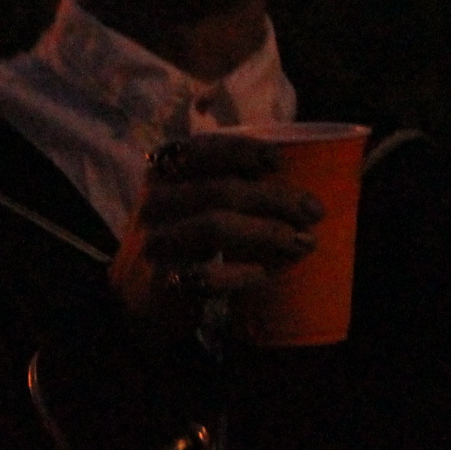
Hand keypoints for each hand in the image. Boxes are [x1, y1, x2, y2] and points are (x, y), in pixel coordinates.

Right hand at [108, 134, 321, 329]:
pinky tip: (265, 275)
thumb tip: (294, 186)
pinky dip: (241, 273)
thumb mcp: (191, 203)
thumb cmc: (181, 241)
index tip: (278, 161)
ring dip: (268, 233)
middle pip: (220, 190)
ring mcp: (154, 242)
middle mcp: (154, 202)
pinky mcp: (159, 282)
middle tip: (314, 211)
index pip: (201, 149)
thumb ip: (226, 184)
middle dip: (274, 198)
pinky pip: (206, 275)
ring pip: (215, 226)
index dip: (241, 150)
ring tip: (304, 242)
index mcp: (162, 173)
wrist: (136, 300)